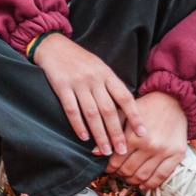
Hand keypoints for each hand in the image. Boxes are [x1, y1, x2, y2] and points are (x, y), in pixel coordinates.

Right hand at [32, 33, 145, 156]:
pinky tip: (84, 137)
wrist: (53, 45)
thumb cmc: (79, 59)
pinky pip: (72, 109)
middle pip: (109, 110)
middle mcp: (94, 78)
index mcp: (107, 74)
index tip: (142, 133)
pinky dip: (78, 125)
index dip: (134, 116)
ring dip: (99, 134)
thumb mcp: (99, 67)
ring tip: (105, 150)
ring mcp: (78, 82)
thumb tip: (125, 109)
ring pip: (92, 113)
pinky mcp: (61, 85)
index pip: (125, 97)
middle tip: (122, 150)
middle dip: (116, 133)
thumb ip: (110, 85)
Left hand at [106, 91, 188, 190]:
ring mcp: (163, 152)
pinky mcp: (176, 155)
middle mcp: (148, 146)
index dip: (108, 168)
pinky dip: (150, 184)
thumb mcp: (122, 114)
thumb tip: (95, 152)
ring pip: (143, 176)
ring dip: (132, 181)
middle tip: (116, 174)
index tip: (107, 169)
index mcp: (132, 136)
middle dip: (118, 175)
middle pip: (128, 171)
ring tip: (127, 178)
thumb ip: (109, 132)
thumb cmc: (144, 107)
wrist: (172, 101)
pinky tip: (143, 185)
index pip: (115, 161)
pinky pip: (162, 176)